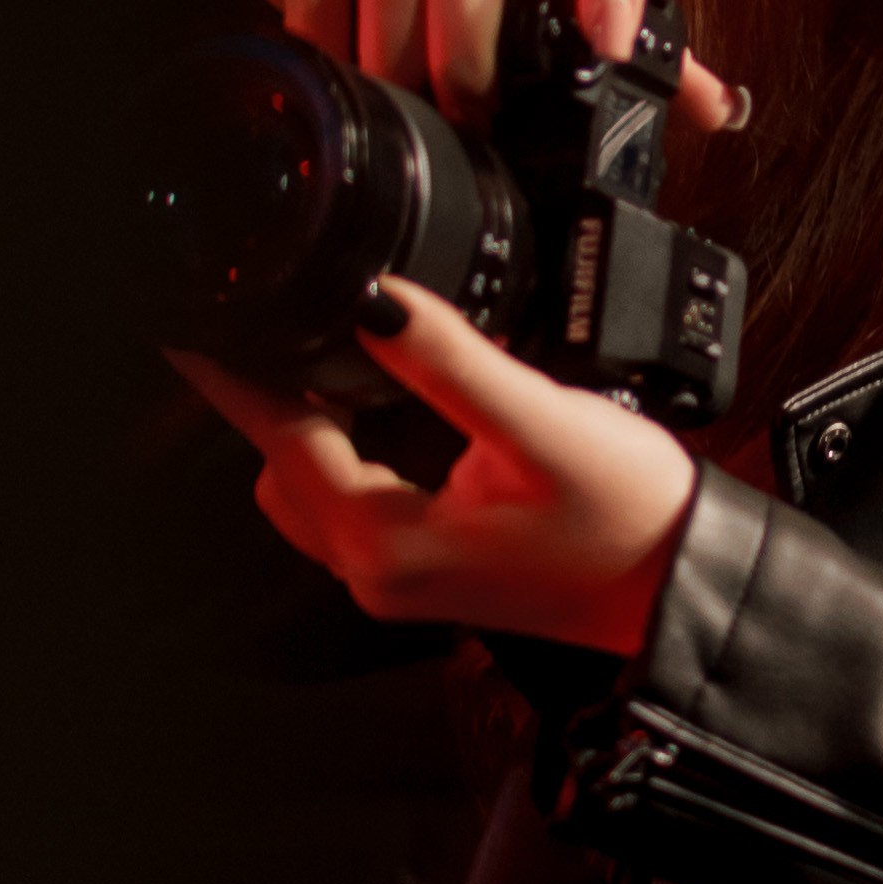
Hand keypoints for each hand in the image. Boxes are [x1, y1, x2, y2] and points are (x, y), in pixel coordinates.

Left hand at [173, 283, 696, 654]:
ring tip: (310, 345)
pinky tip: (372, 401)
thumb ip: (450, 361)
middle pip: (284, 468)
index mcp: (389, 545)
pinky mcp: (435, 568)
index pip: (282, 442)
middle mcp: (382, 574)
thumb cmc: (629, 517)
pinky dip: (344, 449)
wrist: (687, 584)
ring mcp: (405, 578)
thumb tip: (374, 299)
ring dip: (305, 424)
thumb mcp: (539, 423)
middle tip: (255, 314)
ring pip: (313, 489)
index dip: (235, 376)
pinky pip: (354, 501)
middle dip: (266, 394)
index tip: (195, 323)